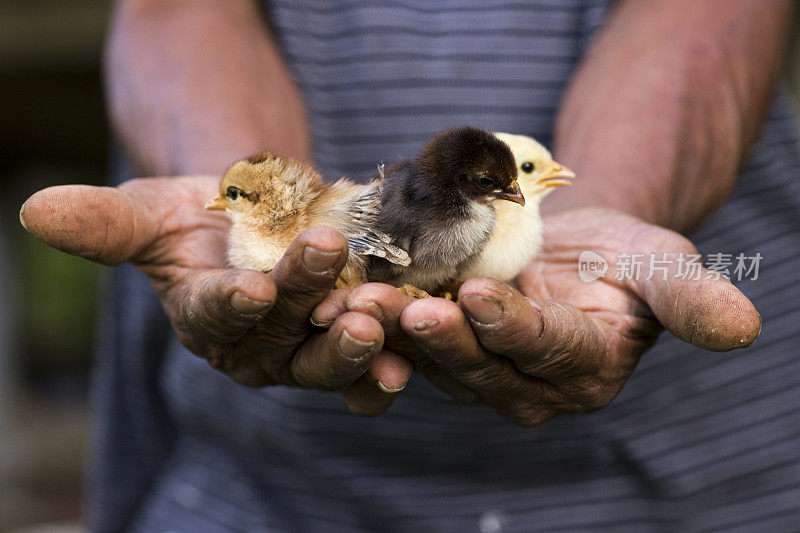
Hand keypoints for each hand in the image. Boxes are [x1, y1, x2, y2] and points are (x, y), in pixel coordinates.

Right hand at [20, 176, 411, 415]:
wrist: (257, 220)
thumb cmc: (196, 218)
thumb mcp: (150, 211)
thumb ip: (105, 223)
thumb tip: (35, 209)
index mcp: (205, 317)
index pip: (213, 314)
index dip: (228, 305)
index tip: (248, 290)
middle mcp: (256, 347)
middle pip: (282, 338)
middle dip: (311, 313)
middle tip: (343, 298)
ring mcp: (306, 350)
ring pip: (329, 357)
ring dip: (358, 341)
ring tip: (383, 315)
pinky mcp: (349, 340)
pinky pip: (370, 360)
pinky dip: (391, 357)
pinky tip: (413, 348)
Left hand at [322, 207, 760, 425]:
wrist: (574, 247)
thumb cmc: (625, 255)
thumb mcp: (664, 265)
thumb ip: (690, 299)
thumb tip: (745, 328)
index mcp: (583, 368)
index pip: (546, 350)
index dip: (514, 327)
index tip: (478, 298)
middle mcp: (527, 385)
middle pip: (479, 363)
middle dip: (439, 336)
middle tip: (400, 308)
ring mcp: (480, 370)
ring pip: (433, 353)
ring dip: (391, 328)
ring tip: (354, 298)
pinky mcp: (444, 347)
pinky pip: (406, 336)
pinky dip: (375, 317)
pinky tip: (342, 294)